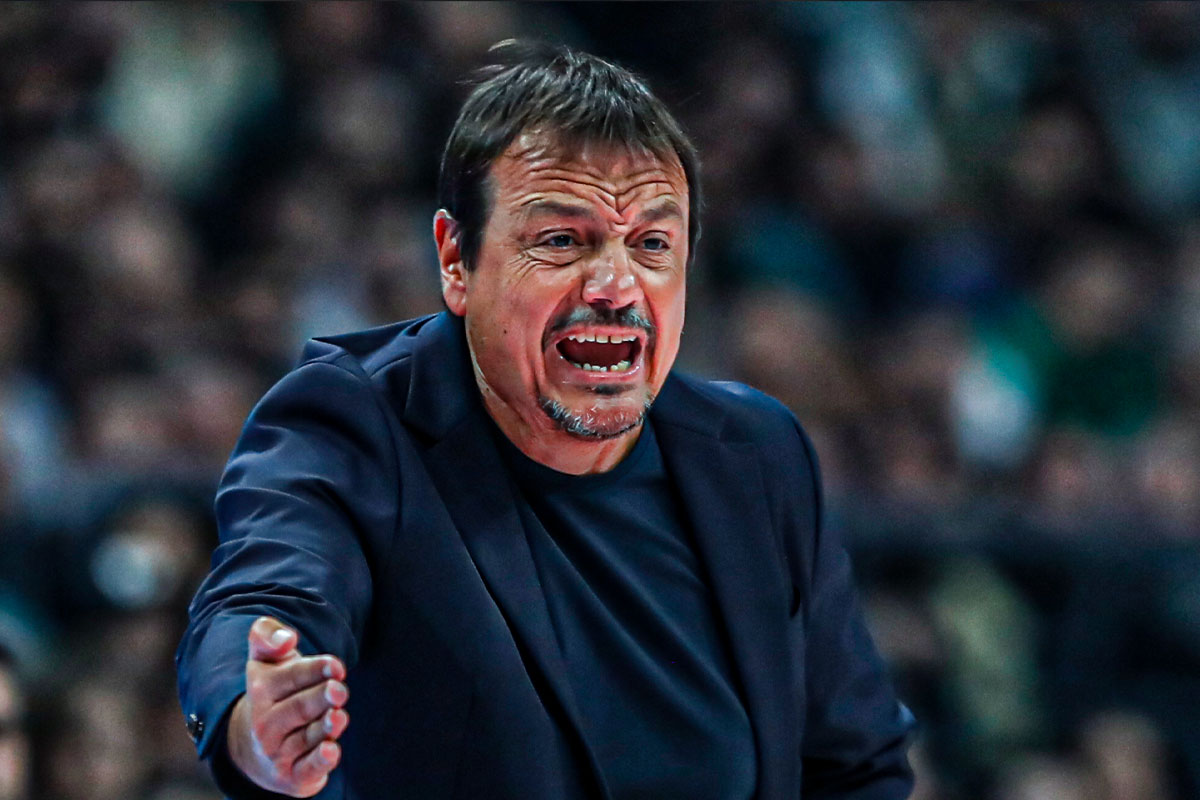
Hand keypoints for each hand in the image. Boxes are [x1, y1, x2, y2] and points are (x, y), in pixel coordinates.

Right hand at [226, 617, 349, 796]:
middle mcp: (266, 722)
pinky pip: (307, 768)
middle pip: (299, 708)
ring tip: (339, 716)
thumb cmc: (275, 690)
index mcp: (261, 688)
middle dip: (320, 698)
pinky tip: (331, 751)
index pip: (290, 677)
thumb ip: (268, 635)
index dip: (315, 670)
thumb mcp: (265, 659)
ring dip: (324, 727)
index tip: (336, 666)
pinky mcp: (293, 774)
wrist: (256, 745)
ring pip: (306, 737)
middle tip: (339, 690)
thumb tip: (286, 638)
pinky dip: (319, 761)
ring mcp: (278, 750)